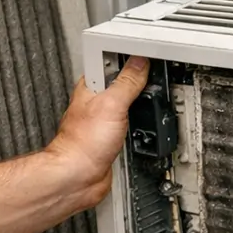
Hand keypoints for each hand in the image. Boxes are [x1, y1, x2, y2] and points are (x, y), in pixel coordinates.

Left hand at [45, 56, 150, 207]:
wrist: (78, 176)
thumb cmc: (83, 143)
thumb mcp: (111, 104)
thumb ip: (127, 82)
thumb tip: (139, 63)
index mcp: (90, 86)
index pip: (111, 62)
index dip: (128, 57)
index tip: (147, 55)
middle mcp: (96, 102)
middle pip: (120, 82)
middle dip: (136, 79)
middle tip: (153, 74)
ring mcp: (102, 120)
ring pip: (124, 103)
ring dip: (137, 102)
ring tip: (150, 95)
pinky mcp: (109, 137)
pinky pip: (127, 123)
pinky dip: (136, 121)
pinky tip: (140, 122)